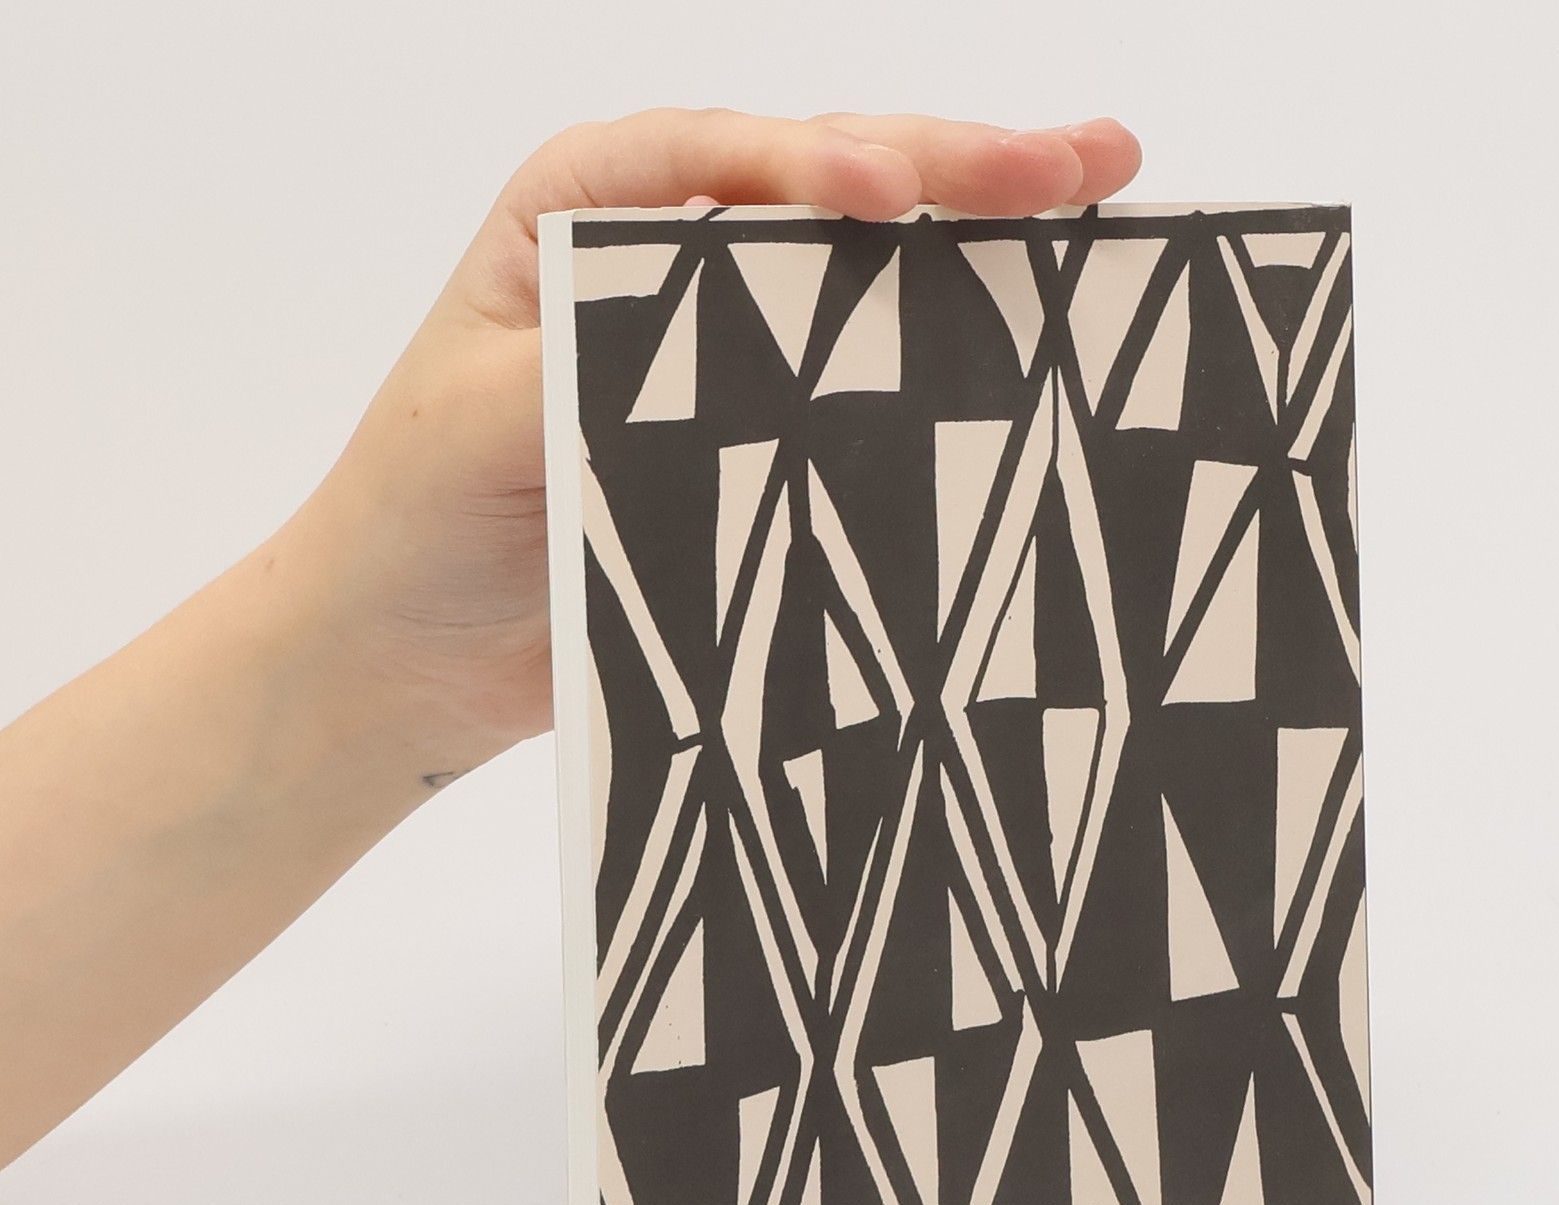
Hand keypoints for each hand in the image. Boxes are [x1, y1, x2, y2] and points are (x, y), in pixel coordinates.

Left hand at [287, 111, 1143, 785]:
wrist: (416, 654)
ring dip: (986, 236)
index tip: (894, 197)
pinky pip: (871, 382)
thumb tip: (730, 350)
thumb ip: (594, 366)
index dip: (814, 164)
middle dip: (956, 169)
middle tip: (1084, 163)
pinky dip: (956, 351)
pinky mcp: (769, 434)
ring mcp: (732, 346)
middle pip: (827, 184)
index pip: (715, 159)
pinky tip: (1043, 322)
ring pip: (871, 270)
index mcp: (582, 214)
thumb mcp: (479, 425)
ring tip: (1104, 197)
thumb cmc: (417, 520)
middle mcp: (669, 258)